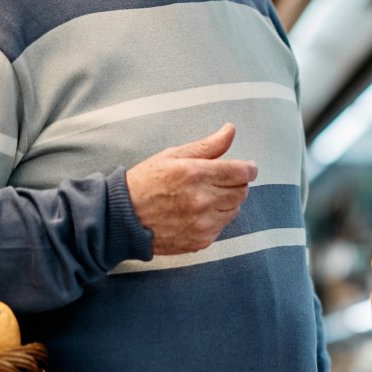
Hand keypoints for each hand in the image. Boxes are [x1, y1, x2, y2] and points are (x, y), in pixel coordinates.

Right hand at [126, 124, 257, 254]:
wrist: (122, 218)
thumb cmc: (145, 182)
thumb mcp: (173, 156)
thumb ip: (207, 146)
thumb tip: (230, 130)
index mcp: (196, 174)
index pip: (241, 172)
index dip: (249, 168)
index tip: (247, 168)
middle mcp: (202, 200)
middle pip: (242, 192)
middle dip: (236, 184)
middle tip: (221, 181)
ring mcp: (202, 223)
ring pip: (234, 210)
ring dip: (227, 202)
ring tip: (205, 197)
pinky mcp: (200, 240)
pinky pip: (222, 227)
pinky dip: (216, 219)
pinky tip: (197, 213)